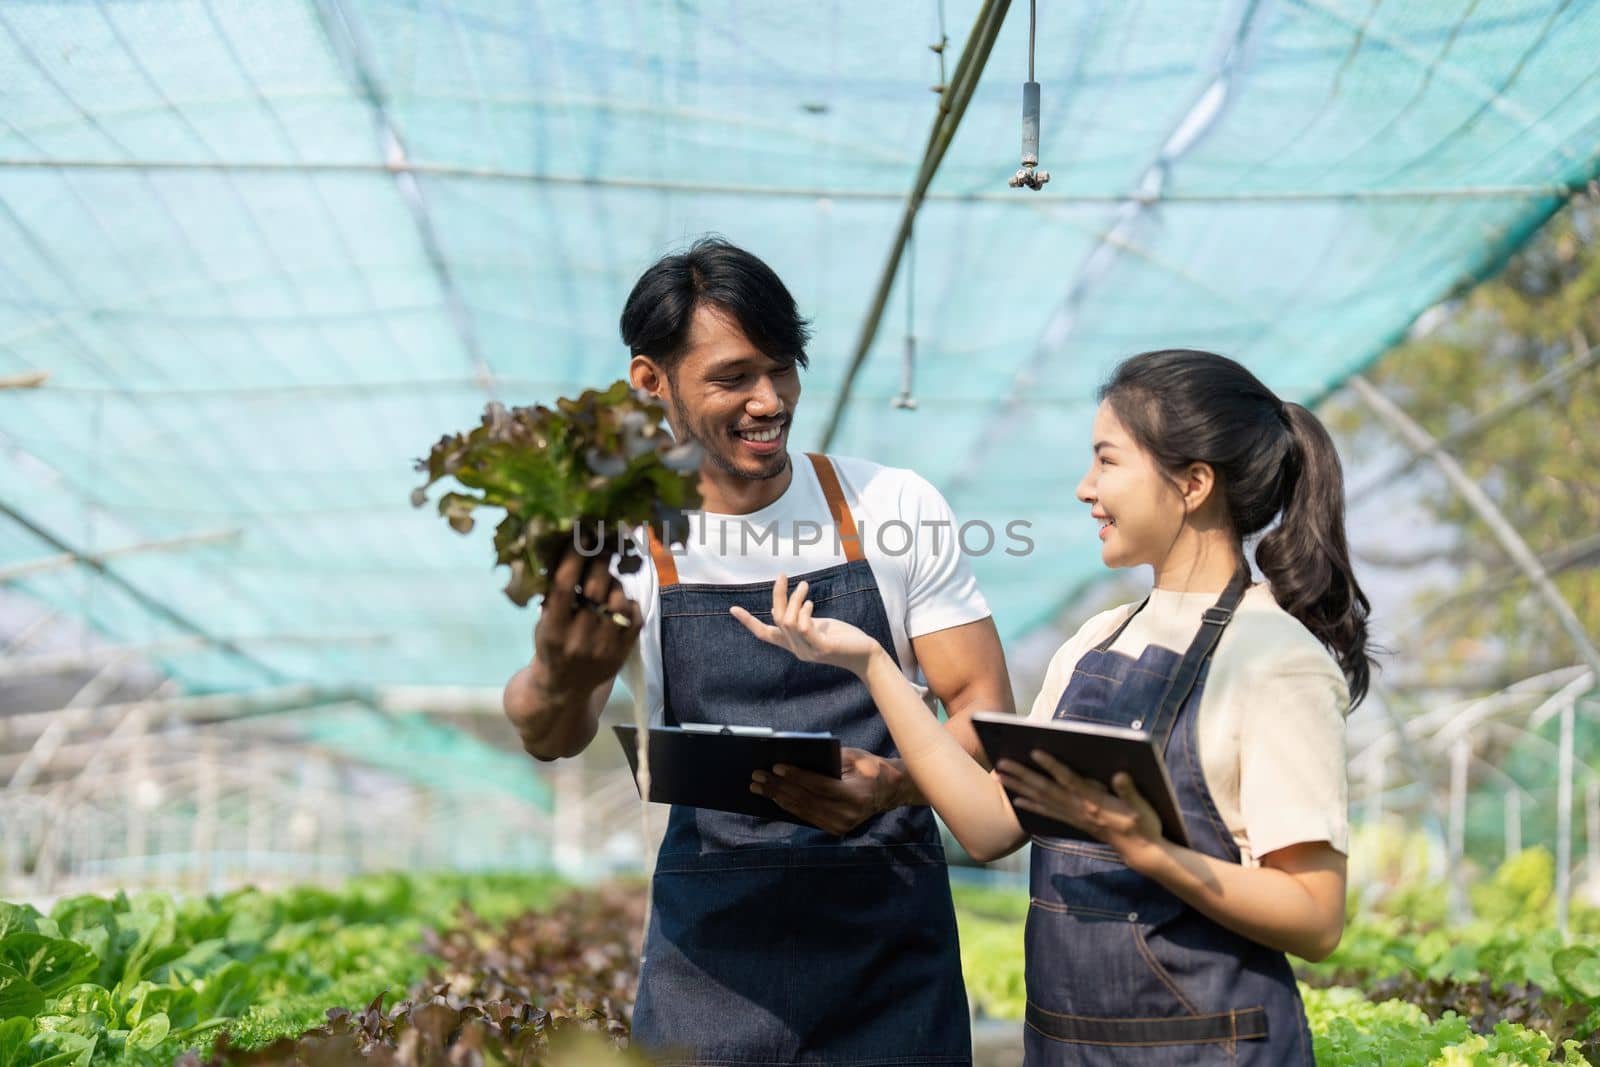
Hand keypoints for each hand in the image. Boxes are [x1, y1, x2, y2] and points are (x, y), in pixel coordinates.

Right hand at [531, 545, 642, 696]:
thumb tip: (568, 550)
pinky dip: (629, 602)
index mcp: (552, 631)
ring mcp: (604, 649)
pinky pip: (636, 616)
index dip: (574, 558)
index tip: (581, 536)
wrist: (563, 691)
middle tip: (601, 546)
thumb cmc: (550, 646)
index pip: (564, 587)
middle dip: (600, 562)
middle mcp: (579, 641)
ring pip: (619, 601)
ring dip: (615, 582)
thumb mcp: (542, 624)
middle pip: (596, 590)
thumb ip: (553, 595)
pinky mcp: (622, 653)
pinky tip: (619, 600)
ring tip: (608, 578)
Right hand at [729, 574, 883, 678]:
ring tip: (805, 586)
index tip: (732, 609)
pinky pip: (804, 627)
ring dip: (794, 599)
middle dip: (778, 596)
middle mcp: (797, 650)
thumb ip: (802, 619)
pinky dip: (804, 612)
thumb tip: (786, 608)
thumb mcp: (818, 627)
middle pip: (777, 619)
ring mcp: (808, 651)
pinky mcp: (822, 648)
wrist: (866, 655)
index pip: (765, 635)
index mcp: (794, 645)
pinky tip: (810, 603)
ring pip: (788, 621)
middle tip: (782, 575)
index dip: (749, 622)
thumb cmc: (844, 639)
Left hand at [750, 747, 903, 835]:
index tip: (776, 766)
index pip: (820, 786)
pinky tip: (774, 796)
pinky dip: (788, 806)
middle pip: (806, 800)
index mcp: (856, 795)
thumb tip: (795, 756)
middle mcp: (848, 815)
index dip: (797, 776)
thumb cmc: (869, 768)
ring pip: (802, 811)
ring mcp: (841, 826)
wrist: (888, 791)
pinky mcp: (835, 829)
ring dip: (777, 797)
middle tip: (757, 776)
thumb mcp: (854, 757)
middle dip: (778, 787)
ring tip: (758, 787)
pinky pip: (806, 817)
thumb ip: (830, 758)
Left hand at [996, 752, 1164, 859]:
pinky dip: (1031, 806)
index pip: (1068, 780)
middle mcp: (1080, 808)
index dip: (1051, 766)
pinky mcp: (1074, 822)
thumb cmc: (1144, 824)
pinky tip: (1017, 801)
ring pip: (1041, 799)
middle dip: (1022, 776)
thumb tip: (1120, 775)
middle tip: (1000, 763)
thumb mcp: (1143, 806)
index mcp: (1095, 801)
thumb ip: (1130, 790)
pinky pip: (1047, 813)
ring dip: (1019, 788)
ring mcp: (1075, 816)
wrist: (1141, 851)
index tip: (1034, 751)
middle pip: (1046, 789)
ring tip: (999, 777)